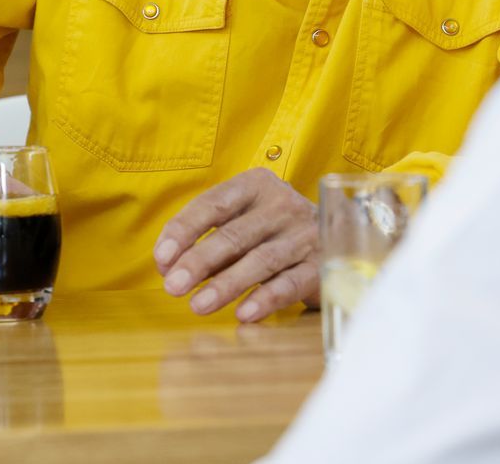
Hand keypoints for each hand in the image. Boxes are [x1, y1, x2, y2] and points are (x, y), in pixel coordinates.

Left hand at [154, 167, 317, 321]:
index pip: (214, 204)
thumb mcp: (240, 220)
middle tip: (173, 286)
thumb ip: (205, 238)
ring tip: (198, 305)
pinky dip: (266, 298)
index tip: (162, 258)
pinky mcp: (321, 265)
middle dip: (200, 261)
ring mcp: (304, 234)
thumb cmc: (271, 229)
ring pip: (261, 260)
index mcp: (256, 185)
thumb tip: (168, 266)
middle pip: (235, 234)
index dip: (185, 230)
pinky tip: (243, 314)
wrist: (337, 234)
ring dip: (227, 284)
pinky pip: (291, 282)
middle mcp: (282, 205)